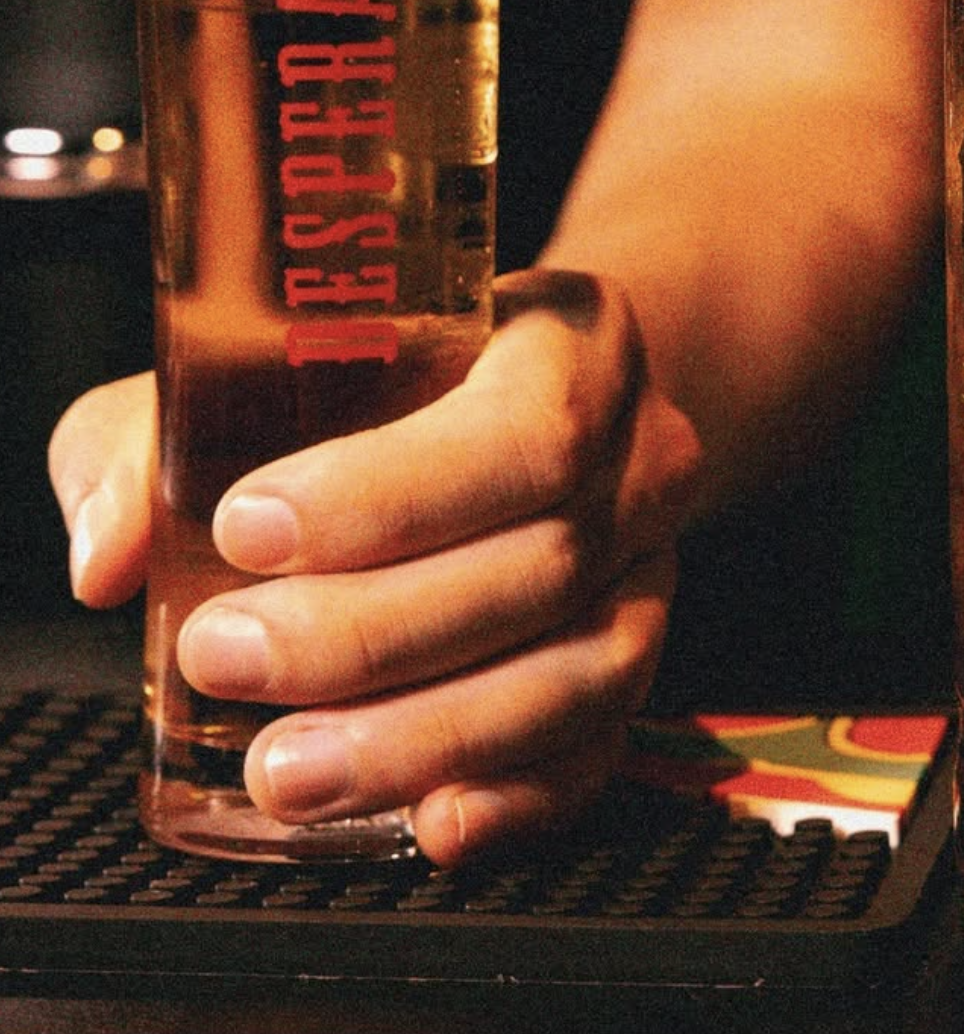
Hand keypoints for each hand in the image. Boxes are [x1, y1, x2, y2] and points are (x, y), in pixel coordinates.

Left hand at [50, 268, 702, 863]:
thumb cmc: (398, 369)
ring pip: (580, 673)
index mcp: (573, 342)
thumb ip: (166, 429)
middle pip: (543, 563)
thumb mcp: (277, 350)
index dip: (393, 493)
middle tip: (226, 655)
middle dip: (370, 632)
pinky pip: (600, 749)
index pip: (522, 427)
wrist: (540, 391)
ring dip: (427, 736)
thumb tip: (109, 551)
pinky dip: (515, 799)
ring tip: (289, 768)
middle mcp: (643, 452)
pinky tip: (426, 823)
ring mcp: (653, 566)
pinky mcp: (638, 661)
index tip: (246, 525)